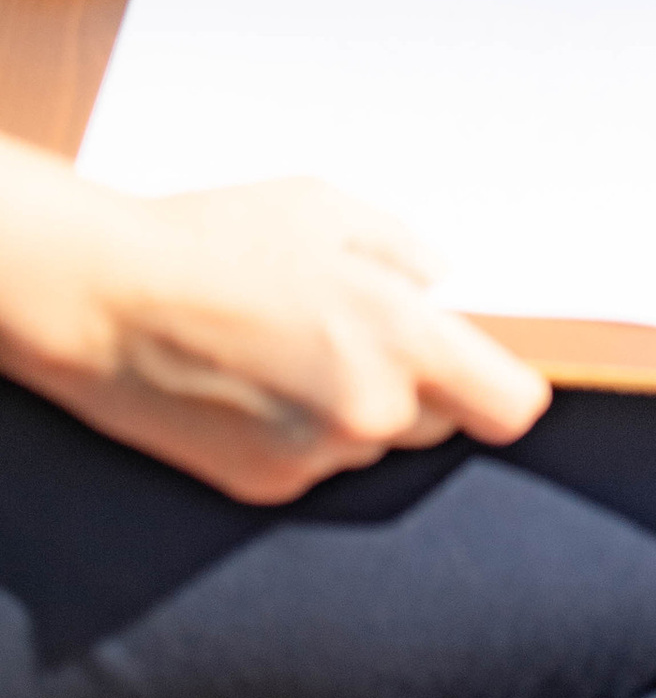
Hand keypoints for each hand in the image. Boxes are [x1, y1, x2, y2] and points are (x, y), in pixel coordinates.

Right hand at [0, 156, 549, 502]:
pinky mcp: (263, 486)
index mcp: (400, 339)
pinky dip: (305, 430)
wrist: (106, 300)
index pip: (508, 406)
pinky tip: (260, 380)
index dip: (506, 389)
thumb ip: (406, 252)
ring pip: (374, 438)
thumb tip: (442, 284)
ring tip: (296, 346)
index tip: (494, 373)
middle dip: (422, 383)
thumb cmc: (218, 239)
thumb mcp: (330, 211)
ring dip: (358, 406)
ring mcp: (312, 458)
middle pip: (440, 421)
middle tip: (364, 331)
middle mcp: (367, 411)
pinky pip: (318, 460)